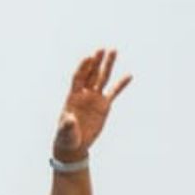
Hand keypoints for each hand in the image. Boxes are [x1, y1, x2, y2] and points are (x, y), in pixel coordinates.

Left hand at [52, 48, 129, 162]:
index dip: (83, 68)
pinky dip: (121, 84)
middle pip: (91, 73)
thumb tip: (69, 119)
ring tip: (113, 51)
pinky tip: (128, 75)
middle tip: (102, 49)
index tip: (88, 57)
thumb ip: (67, 124)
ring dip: (107, 65)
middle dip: (96, 62)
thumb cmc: (67, 136)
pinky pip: (114, 92)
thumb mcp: (65, 131)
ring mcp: (95, 98)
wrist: (74, 144)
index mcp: (73, 96)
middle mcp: (85, 93)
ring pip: (102, 78)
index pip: (78, 77)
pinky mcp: (104, 106)